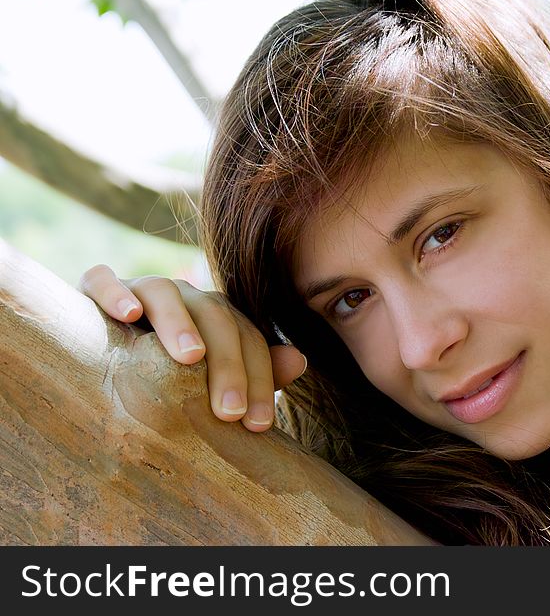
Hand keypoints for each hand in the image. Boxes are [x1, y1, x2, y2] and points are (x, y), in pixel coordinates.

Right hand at [78, 264, 306, 431]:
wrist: (101, 348)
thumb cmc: (165, 372)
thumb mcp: (209, 379)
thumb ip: (253, 370)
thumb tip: (300, 360)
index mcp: (216, 317)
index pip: (247, 339)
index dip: (259, 379)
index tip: (259, 424)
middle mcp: (185, 298)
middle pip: (215, 317)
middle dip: (227, 364)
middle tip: (229, 412)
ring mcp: (140, 289)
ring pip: (164, 292)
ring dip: (179, 323)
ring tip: (190, 358)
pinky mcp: (94, 289)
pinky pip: (102, 279)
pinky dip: (114, 291)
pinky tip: (126, 315)